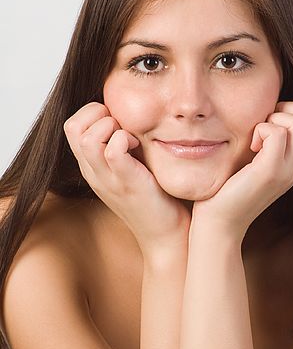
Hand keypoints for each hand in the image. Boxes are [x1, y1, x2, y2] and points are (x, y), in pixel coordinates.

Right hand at [63, 102, 190, 254]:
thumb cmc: (154, 196)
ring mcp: (108, 179)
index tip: (118, 122)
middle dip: (98, 114)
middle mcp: (93, 172)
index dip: (93, 113)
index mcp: (91, 167)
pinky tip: (138, 148)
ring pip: (87, 138)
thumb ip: (122, 143)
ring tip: (130, 138)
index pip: (71, 126)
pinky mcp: (127, 183)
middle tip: (121, 126)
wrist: (165, 235)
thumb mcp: (130, 166)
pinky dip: (125, 140)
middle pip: (72, 127)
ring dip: (112, 127)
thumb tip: (129, 113)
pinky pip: (113, 151)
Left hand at [192, 101, 292, 239]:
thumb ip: (268, 138)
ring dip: (273, 120)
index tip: (266, 124)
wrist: (220, 222)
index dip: (289, 110)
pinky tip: (250, 147)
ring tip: (256, 139)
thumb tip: (266, 107)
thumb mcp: (256, 158)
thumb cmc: (230, 187)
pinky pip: (278, 133)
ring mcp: (288, 170)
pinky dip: (261, 130)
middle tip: (261, 128)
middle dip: (284, 110)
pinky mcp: (270, 172)